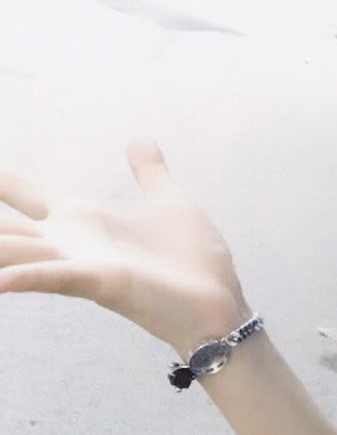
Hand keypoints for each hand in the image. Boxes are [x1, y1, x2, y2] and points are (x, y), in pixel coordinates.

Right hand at [0, 139, 250, 354]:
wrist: (217, 297)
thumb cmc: (191, 255)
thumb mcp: (167, 198)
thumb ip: (148, 169)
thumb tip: (138, 137)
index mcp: (81, 218)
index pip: (24, 193)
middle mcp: (69, 241)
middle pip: (3, 226)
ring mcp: (79, 262)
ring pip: (14, 250)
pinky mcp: (100, 280)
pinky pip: (52, 276)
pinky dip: (23, 277)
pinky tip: (0, 280)